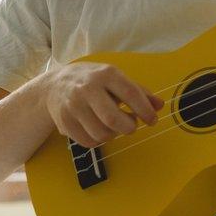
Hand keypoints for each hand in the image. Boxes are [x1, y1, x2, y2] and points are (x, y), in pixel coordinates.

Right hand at [45, 62, 163, 147]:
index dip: (145, 110)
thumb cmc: (92, 81)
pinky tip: (99, 128)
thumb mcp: (115, 79)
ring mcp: (74, 106)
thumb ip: (139, 92)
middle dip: (129, 127)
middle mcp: (87, 88)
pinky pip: (89, 142)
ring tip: (113, 125)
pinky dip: (99, 140)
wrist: (55, 85)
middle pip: (113, 119)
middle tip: (132, 125)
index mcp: (105, 74)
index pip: (130, 94)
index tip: (152, 120)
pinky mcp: (65, 122)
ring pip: (102, 134)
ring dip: (114, 135)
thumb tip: (160, 106)